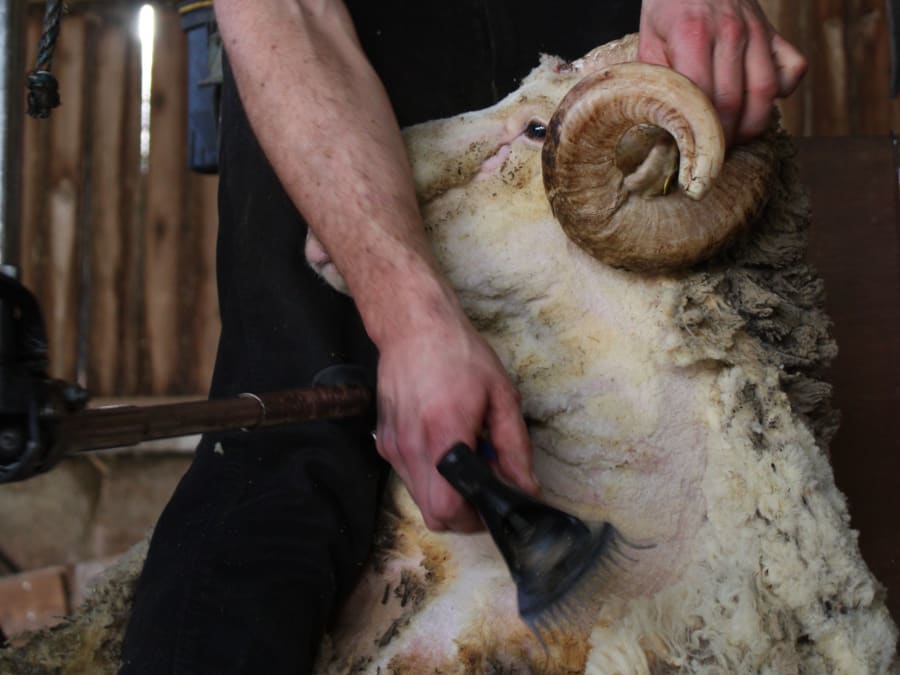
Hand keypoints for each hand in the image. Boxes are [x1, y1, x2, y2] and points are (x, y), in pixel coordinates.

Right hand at [374, 309, 536, 532]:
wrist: (413, 327)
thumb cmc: (459, 355)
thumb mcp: (501, 395)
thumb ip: (515, 447)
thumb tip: (526, 488)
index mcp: (444, 435)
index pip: (450, 509)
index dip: (476, 518)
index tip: (495, 502)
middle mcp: (412, 448)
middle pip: (435, 516)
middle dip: (464, 514)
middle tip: (485, 487)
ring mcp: (394, 447)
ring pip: (421, 500)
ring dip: (447, 495)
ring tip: (466, 461)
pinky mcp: (385, 442)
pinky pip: (410, 478)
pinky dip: (431, 478)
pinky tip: (445, 448)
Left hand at [638, 0, 806, 143]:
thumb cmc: (669, 7)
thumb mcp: (649, 39)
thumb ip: (654, 79)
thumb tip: (658, 124)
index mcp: (693, 35)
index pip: (702, 98)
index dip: (699, 131)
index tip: (693, 149)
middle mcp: (731, 33)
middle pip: (734, 102)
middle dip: (724, 137)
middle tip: (714, 151)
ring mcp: (758, 32)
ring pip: (766, 92)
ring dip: (753, 124)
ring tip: (736, 138)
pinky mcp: (775, 32)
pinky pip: (793, 70)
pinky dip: (783, 93)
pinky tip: (761, 102)